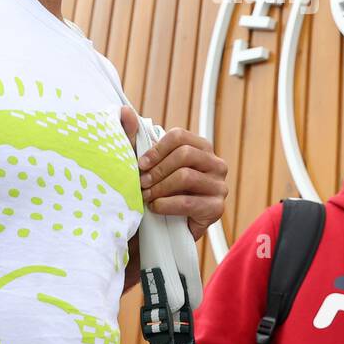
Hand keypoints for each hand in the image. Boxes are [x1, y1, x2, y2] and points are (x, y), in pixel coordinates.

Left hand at [119, 106, 227, 241]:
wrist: (164, 231)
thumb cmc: (156, 192)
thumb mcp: (146, 166)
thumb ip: (135, 139)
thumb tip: (124, 111)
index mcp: (201, 148)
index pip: (180, 136)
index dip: (157, 149)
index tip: (141, 164)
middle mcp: (216, 164)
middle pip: (185, 154)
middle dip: (157, 169)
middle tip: (141, 183)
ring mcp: (219, 186)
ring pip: (186, 176)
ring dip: (159, 187)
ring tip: (146, 196)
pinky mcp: (216, 208)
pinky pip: (188, 201)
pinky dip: (166, 204)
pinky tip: (155, 208)